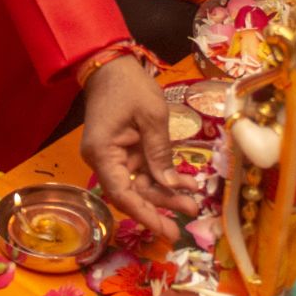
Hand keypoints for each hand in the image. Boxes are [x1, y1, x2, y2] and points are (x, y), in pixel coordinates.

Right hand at [80, 56, 198, 240]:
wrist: (112, 66)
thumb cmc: (130, 86)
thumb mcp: (152, 116)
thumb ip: (160, 152)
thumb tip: (170, 184)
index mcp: (103, 153)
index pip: (121, 194)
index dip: (144, 214)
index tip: (164, 229)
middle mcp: (104, 160)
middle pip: (132, 192)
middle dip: (160, 206)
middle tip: (186, 220)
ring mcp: (113, 156)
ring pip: (140, 184)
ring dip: (165, 193)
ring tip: (193, 203)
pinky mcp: (123, 151)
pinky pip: (142, 171)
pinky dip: (162, 176)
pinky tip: (185, 183)